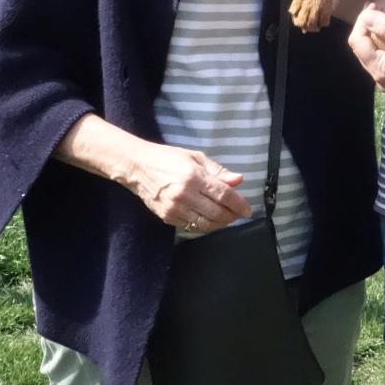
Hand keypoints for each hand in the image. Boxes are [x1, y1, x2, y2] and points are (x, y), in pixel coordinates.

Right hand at [127, 141, 251, 232]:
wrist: (137, 167)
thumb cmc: (168, 158)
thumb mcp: (195, 157)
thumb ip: (218, 171)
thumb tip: (238, 180)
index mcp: (195, 177)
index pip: (224, 195)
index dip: (239, 204)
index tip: (247, 210)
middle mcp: (186, 195)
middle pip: (217, 213)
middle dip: (232, 216)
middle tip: (238, 214)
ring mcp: (175, 208)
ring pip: (205, 224)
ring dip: (220, 223)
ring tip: (226, 218)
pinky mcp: (167, 217)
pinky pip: (191, 227)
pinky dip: (204, 226)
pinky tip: (210, 220)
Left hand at [348, 5, 384, 104]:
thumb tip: (366, 16)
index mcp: (381, 72)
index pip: (357, 41)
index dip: (363, 21)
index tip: (376, 5)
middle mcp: (383, 80)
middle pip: (366, 47)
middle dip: (372, 26)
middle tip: (384, 8)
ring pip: (379, 51)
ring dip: (383, 33)